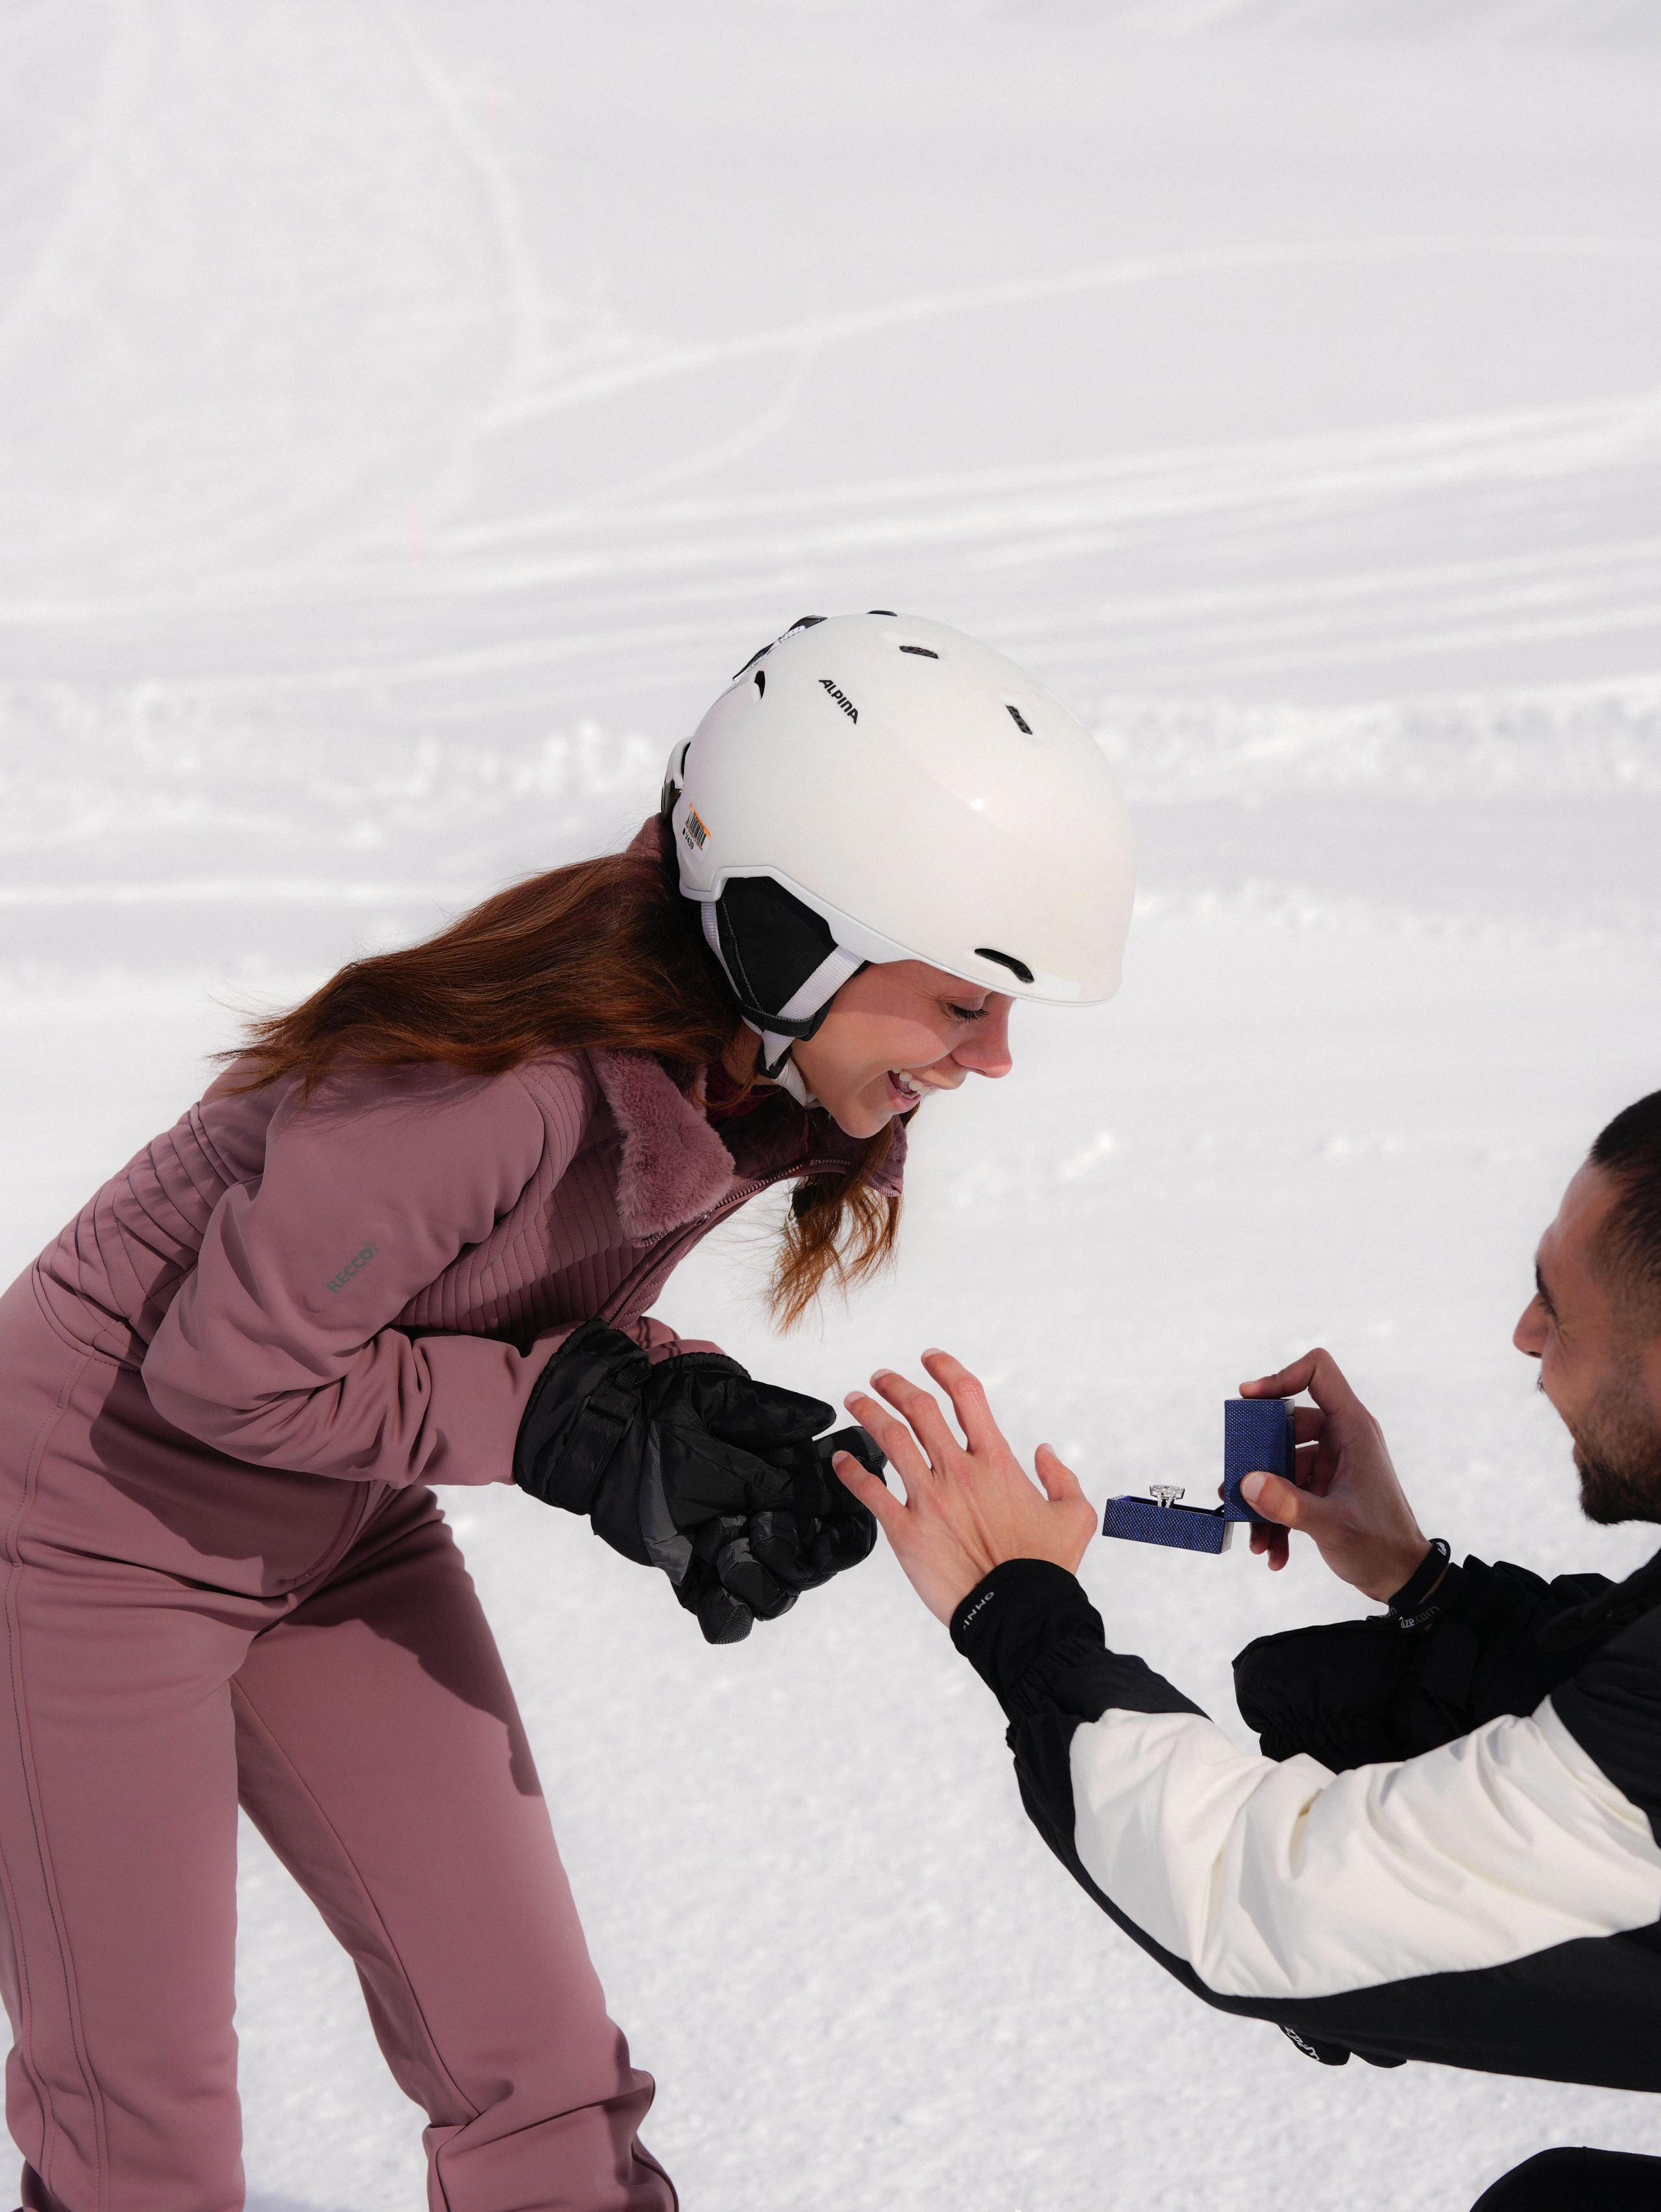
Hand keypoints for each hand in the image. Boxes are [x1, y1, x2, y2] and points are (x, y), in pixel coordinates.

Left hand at [515, 1325, 881, 1643]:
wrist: (608, 1434)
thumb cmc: (668, 1408)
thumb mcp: (723, 1406)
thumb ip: (774, 1418)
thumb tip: (825, 1419)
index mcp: (783, 1481)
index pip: (837, 1520)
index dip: (844, 1534)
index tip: (828, 1530)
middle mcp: (764, 1521)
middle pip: (811, 1567)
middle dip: (796, 1557)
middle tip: (760, 1527)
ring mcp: (731, 1551)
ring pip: (774, 1596)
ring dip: (759, 1582)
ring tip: (725, 1550)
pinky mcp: (695, 1575)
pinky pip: (724, 1616)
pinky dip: (726, 1616)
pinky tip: (715, 1597)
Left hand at [835, 1350, 1096, 1624]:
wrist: (1017, 1613)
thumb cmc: (1044, 1569)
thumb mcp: (1074, 1515)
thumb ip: (1061, 1476)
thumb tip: (1044, 1451)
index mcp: (996, 1461)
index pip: (966, 1395)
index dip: (945, 1368)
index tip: (929, 1358)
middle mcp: (959, 1471)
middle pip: (919, 1409)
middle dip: (894, 1385)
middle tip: (880, 1378)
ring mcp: (929, 1499)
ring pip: (890, 1438)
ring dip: (868, 1412)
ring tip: (855, 1400)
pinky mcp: (905, 1531)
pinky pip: (870, 1491)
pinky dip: (851, 1470)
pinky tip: (842, 1459)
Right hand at [1239, 1348, 1429, 1600]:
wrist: (1403, 1579)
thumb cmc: (1381, 1545)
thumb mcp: (1331, 1525)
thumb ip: (1288, 1503)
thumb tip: (1247, 1483)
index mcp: (1352, 1430)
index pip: (1318, 1372)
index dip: (1280, 1376)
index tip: (1248, 1398)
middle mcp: (1342, 1440)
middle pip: (1285, 1425)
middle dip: (1257, 1460)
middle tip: (1236, 1487)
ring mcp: (1332, 1464)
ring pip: (1281, 1465)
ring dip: (1263, 1500)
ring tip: (1255, 1536)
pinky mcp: (1324, 1488)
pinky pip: (1288, 1490)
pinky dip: (1276, 1517)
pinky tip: (1273, 1550)